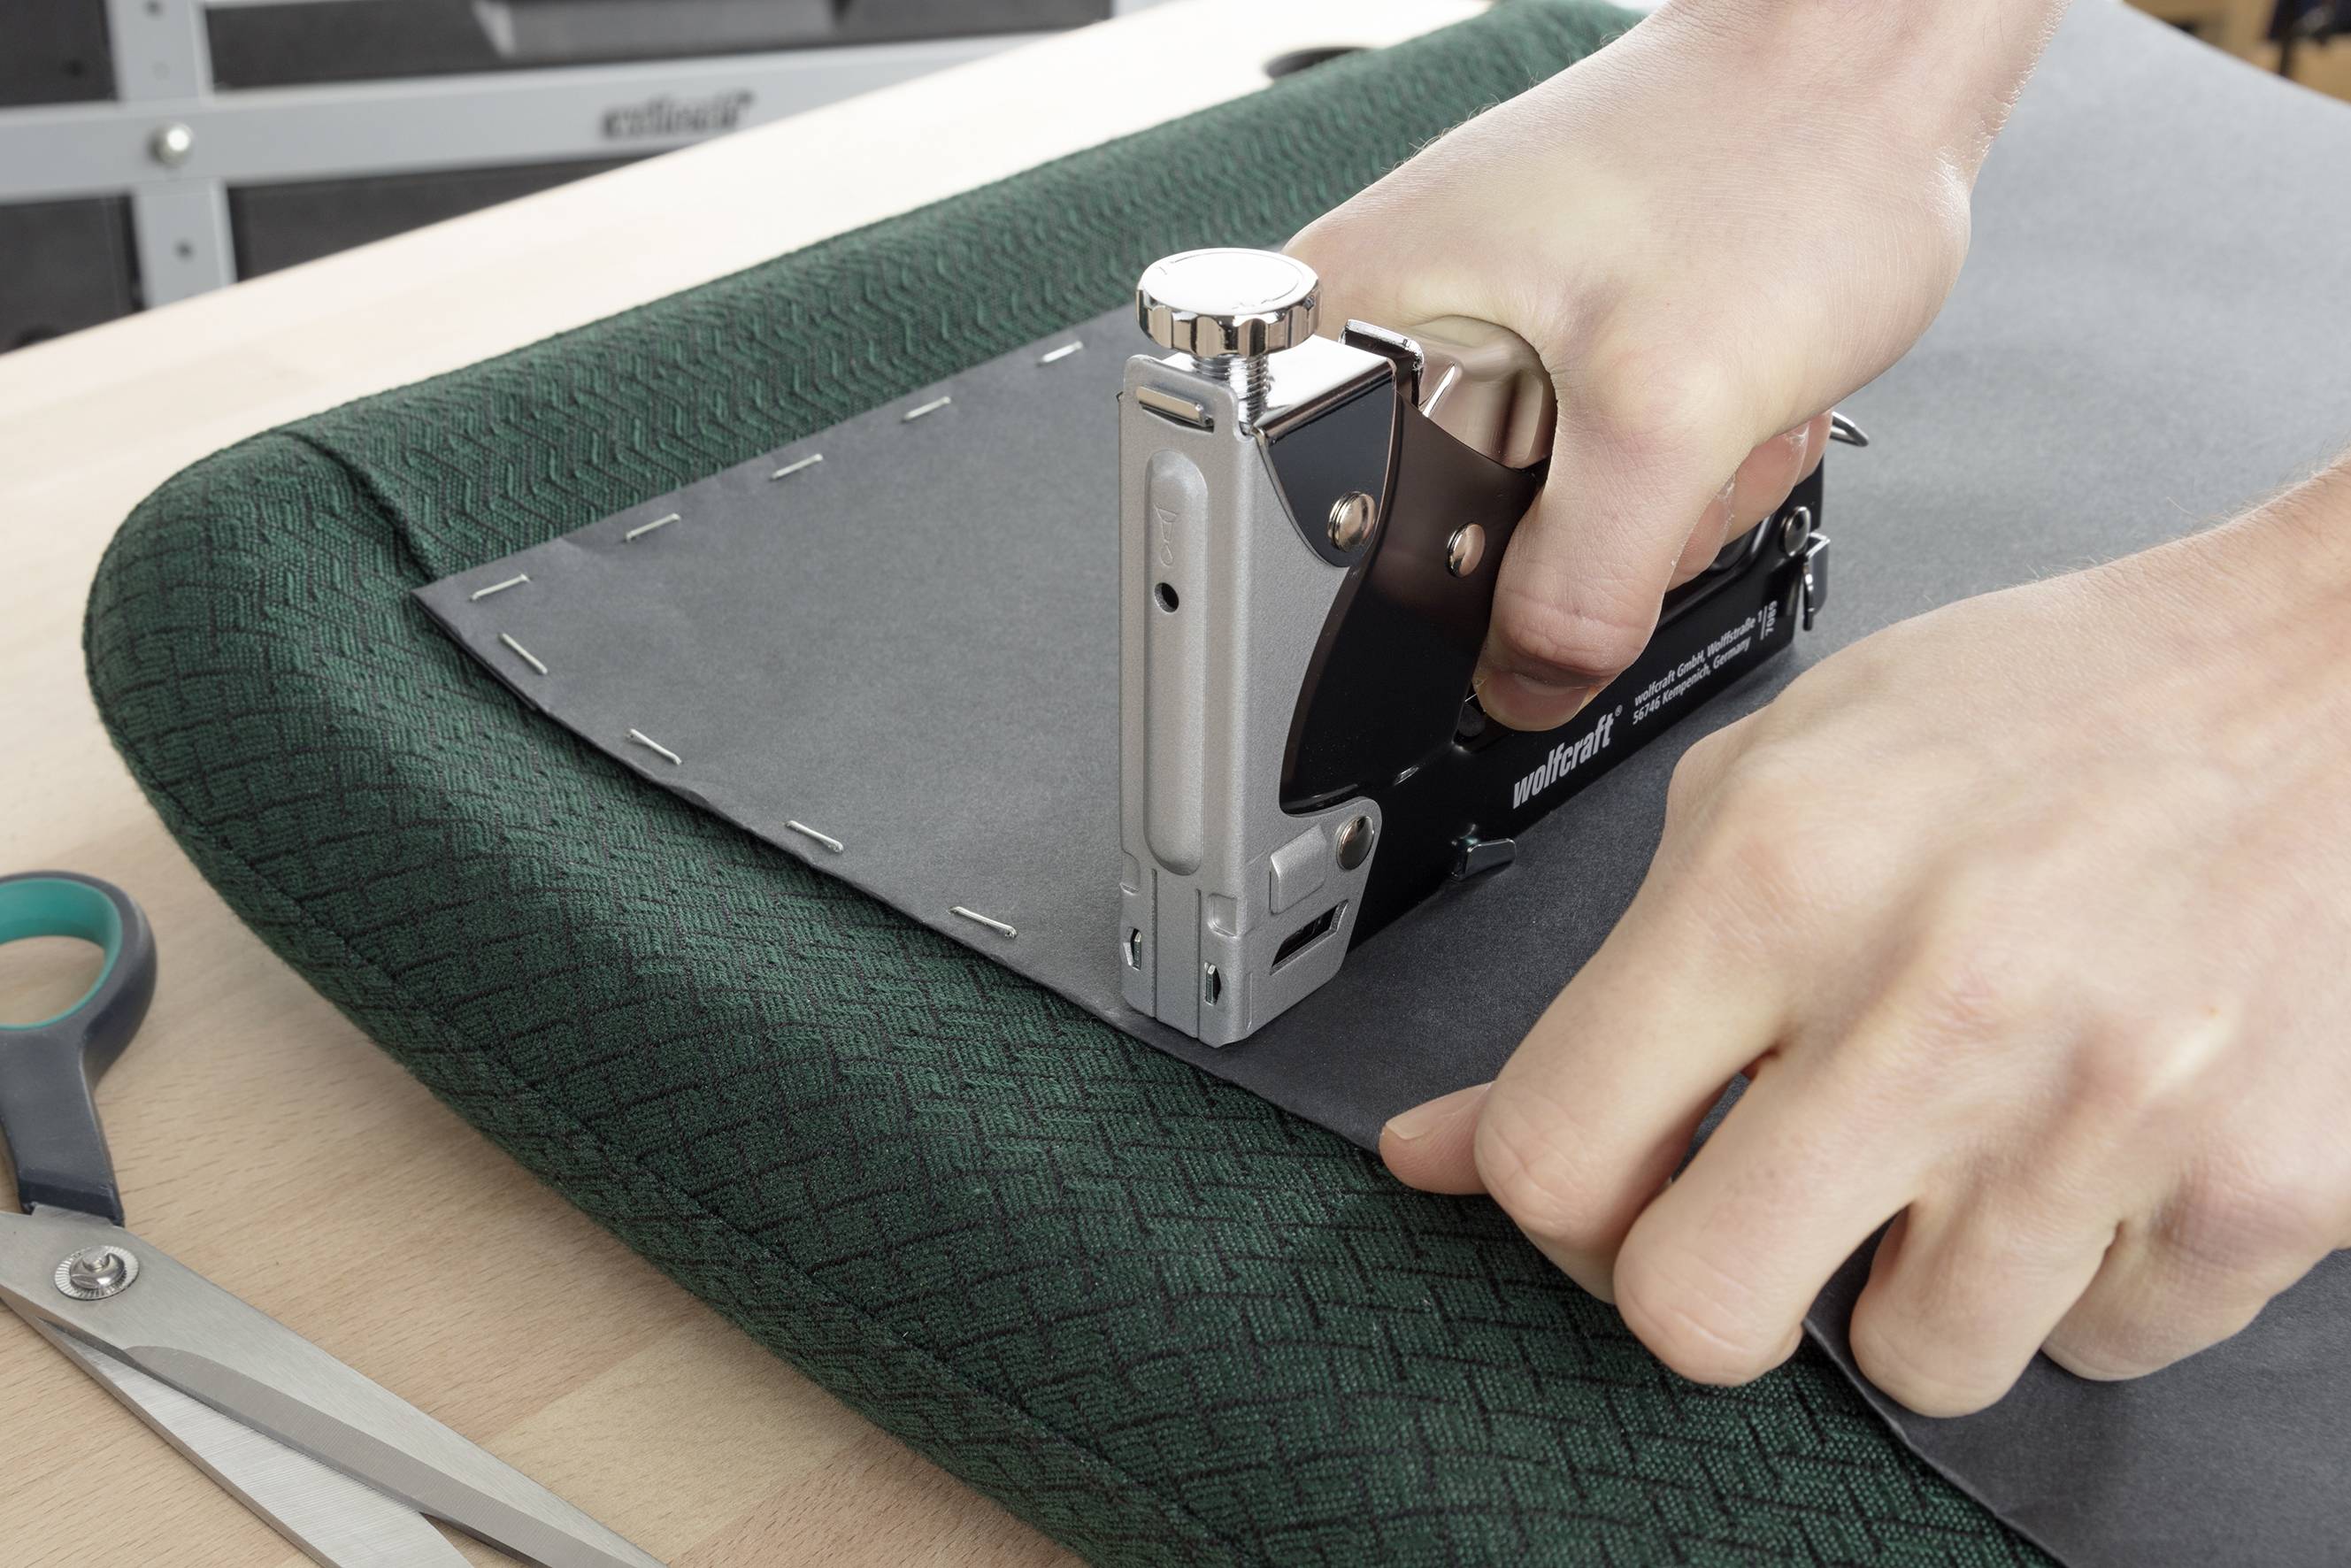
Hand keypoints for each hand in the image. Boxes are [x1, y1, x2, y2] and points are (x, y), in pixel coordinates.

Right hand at [1288, 0, 2060, 729]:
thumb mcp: (1668, 409)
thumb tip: (1521, 692)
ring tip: (1703, 403)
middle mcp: (1395, 322)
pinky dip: (1668, 477)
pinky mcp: (1550, 359)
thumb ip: (1582, 582)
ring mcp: (1477, 344)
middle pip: (1440, 549)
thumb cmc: (1773, 158)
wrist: (1869, 81)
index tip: (1529, 566)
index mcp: (1353, 309)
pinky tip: (1713, 402)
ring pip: (1531, 534)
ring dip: (1647, 510)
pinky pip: (1586, 491)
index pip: (1311, 519)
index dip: (1421, 596)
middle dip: (1580, 543)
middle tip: (1656, 452)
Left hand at [1379, 467, 2350, 1414]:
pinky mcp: (2261, 1193)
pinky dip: (2081, 1273)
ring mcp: (2104, 1114)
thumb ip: (1611, 975)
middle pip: (1695, 1316)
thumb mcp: (1783, 780)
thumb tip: (1443, 1152)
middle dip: (1704, 1286)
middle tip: (1760, 1211)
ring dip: (1913, 1279)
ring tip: (1966, 1141)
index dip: (1549, 1208)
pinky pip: (2102, 1344)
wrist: (2339, 679)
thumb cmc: (2059, 710)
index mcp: (1779, 877)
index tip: (1598, 1192)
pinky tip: (2094, 1144)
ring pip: (1914, 1361)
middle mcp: (1933, 1005)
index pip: (1553, 1154)